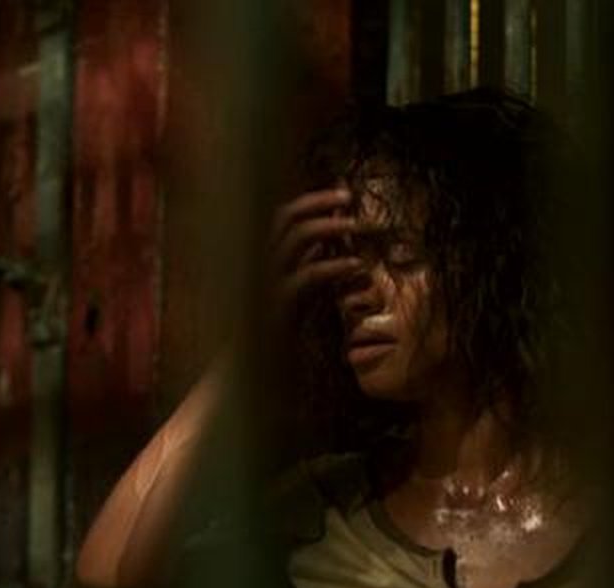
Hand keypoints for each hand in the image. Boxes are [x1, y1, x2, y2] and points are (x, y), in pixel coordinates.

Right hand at [267, 187, 364, 319]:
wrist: (256, 366)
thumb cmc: (279, 327)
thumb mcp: (299, 288)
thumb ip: (309, 260)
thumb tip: (331, 235)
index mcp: (262, 255)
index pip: (284, 215)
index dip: (312, 200)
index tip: (342, 195)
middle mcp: (260, 262)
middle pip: (285, 216)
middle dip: (319, 202)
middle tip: (350, 199)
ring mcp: (267, 281)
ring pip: (296, 238)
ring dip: (330, 226)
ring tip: (357, 227)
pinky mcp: (279, 305)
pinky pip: (308, 275)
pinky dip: (334, 265)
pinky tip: (356, 266)